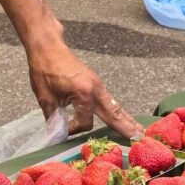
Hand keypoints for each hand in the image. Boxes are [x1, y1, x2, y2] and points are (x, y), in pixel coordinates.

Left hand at [27, 43, 143, 139]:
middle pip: (115, 114)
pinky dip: (118, 111)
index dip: (75, 128)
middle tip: (140, 139)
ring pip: (116, 107)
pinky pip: (110, 101)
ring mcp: (99, 86)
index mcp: (84, 94)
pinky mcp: (96, 84)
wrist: (48, 46)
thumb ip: (54, 116)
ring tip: (139, 131)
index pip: (86, 121)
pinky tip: (124, 118)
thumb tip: (58, 134)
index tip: (63, 128)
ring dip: (127, 120)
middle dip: (127, 127)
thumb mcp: (45, 95)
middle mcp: (97, 90)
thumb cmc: (44, 68)